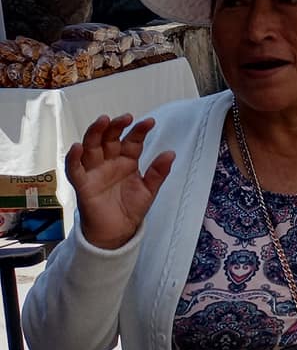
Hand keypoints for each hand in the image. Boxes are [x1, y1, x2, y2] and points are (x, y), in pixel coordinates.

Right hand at [67, 114, 175, 249]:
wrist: (117, 231)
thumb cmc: (131, 208)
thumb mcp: (149, 189)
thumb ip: (158, 172)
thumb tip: (170, 153)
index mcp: (127, 160)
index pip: (132, 141)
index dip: (139, 131)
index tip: (149, 122)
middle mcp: (109, 162)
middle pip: (109, 138)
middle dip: (116, 126)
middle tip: (125, 118)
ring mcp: (95, 171)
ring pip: (91, 147)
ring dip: (95, 133)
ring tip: (103, 121)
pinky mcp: (83, 184)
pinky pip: (75, 169)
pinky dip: (73, 158)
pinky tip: (78, 146)